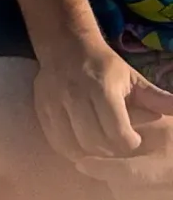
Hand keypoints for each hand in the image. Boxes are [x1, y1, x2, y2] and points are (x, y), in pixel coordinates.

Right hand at [32, 37, 172, 161]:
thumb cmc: (105, 66)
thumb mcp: (133, 79)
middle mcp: (76, 94)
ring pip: (73, 144)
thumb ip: (157, 98)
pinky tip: (82, 147)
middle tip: (118, 148)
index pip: (116, 131)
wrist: (66, 46)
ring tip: (101, 149)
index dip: (129, 143)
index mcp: (102, 87)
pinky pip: (56, 141)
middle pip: (95, 141)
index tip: (134, 140)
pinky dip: (70, 150)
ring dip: (90, 153)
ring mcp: (55, 101)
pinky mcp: (41, 108)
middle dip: (111, 151)